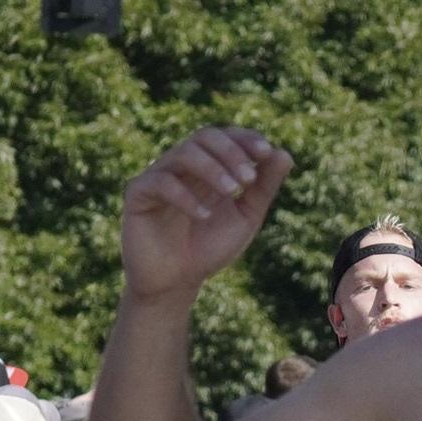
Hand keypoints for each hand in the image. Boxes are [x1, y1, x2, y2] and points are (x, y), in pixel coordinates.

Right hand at [120, 125, 292, 305]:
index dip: (245, 139)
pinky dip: (186, 197)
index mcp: (206, 166)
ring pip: (183, 154)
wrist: (175, 284)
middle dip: (230, 152)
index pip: (225, 137)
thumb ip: (263, 188)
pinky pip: (161, 183)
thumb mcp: (245, 218)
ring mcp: (158, 176)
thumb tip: (284, 154)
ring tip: (232, 191)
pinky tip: (205, 215)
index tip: (266, 152)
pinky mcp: (137, 194)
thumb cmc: (209, 249)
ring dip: (212, 169)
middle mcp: (181, 165)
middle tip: (249, 178)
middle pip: (203, 137)